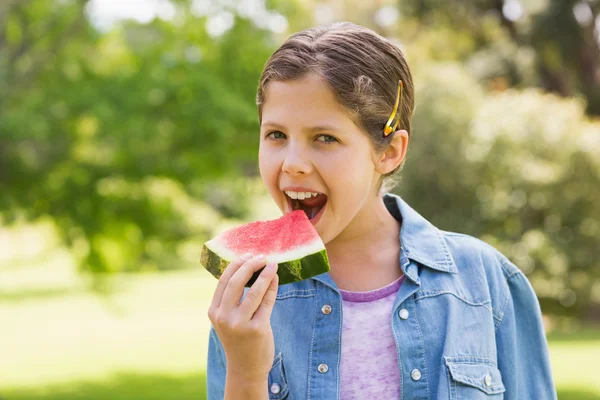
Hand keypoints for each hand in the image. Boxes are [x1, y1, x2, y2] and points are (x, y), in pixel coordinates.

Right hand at [208, 254, 278, 379]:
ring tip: (272, 263)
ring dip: (264, 274)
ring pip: (254, 291)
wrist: (245, 368)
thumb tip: (247, 267)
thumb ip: (231, 299)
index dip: (236, 264)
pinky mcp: (257, 329)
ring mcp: (240, 324)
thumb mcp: (227, 319)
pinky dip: (272, 287)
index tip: (248, 254)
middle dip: (250, 265)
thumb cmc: (238, 338)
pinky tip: (276, 278)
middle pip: (236, 282)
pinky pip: (267, 302)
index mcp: (214, 312)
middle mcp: (224, 317)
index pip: (223, 281)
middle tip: (261, 256)